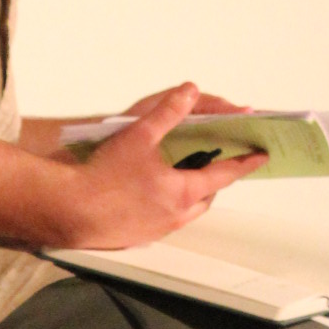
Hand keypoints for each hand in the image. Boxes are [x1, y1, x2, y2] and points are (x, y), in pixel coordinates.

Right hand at [67, 83, 265, 250]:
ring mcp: (158, 230)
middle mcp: (176, 215)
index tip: (260, 156)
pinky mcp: (139, 237)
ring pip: (186, 211)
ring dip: (190, 195)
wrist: (68, 210)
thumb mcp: (139, 135)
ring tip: (181, 177)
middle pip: (207, 197)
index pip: (225, 174)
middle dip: (214, 181)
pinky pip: (164, 221)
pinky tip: (150, 194)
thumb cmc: (102, 175)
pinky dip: (167, 206)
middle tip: (214, 164)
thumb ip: (168, 112)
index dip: (245, 163)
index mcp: (183, 190)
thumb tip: (190, 91)